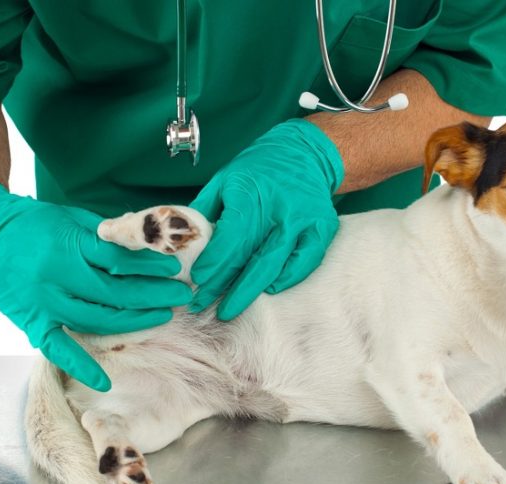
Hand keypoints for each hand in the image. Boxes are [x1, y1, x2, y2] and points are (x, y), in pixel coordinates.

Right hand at [0, 182, 191, 390]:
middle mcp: (56, 277)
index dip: (150, 268)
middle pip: (115, 293)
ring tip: (161, 317)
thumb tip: (147, 247)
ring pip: (96, 320)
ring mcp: (43, 303)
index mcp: (68, 246)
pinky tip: (104, 381)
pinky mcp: (31, 322)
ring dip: (133, 321)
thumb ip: (106, 235)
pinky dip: (81, 366)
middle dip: (152, 295)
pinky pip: (58, 348)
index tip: (174, 270)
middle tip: (180, 296)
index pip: (119, 261)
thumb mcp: (72, 218)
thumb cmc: (34, 223)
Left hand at [188, 119, 343, 319]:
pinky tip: (269, 289)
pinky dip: (287, 278)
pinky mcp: (322, 227)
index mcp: (251, 191)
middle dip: (226, 286)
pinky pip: (305, 261)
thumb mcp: (224, 179)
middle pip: (251, 256)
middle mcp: (280, 207)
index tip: (197, 279)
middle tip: (205, 306)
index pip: (231, 235)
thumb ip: (205, 210)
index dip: (214, 261)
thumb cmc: (258, 170)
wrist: (304, 154)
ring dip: (251, 290)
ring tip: (230, 307)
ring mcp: (304, 219)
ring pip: (276, 263)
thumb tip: (184, 242)